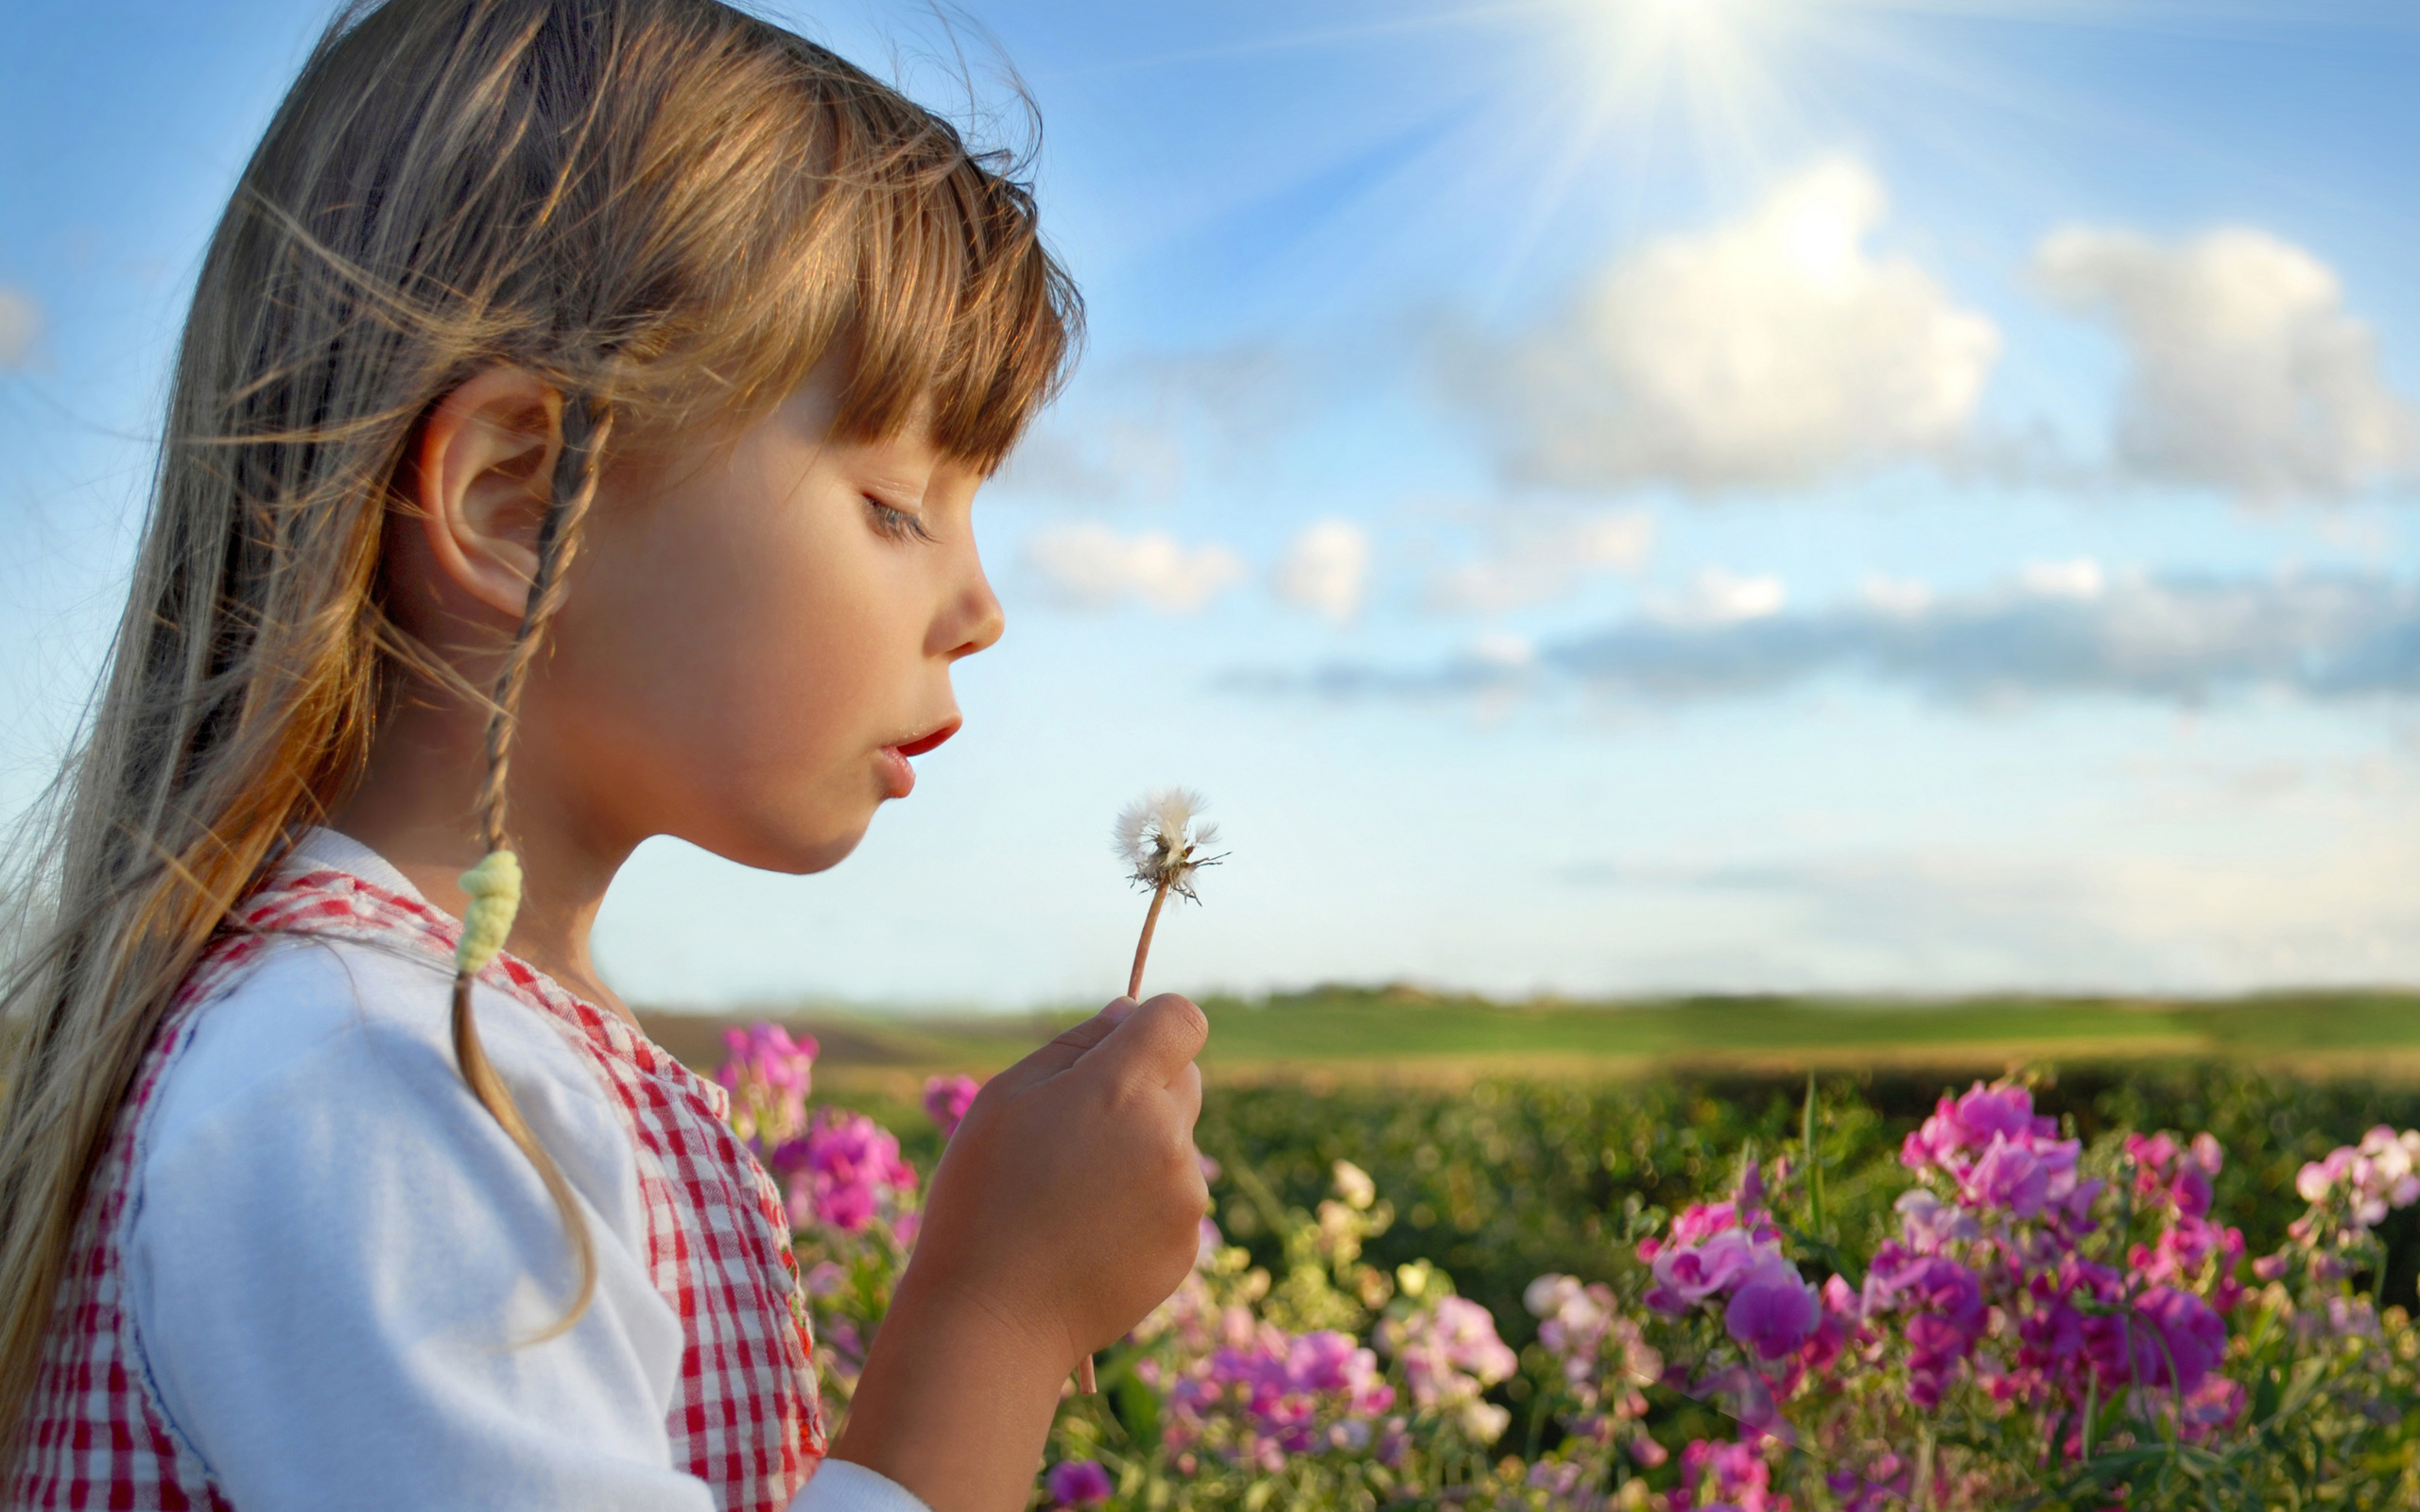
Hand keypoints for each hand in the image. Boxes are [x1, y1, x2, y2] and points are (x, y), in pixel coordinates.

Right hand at [827, 993, 1208, 1511]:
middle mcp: (1167, 1137)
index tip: (1123, 1048)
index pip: (1181, 1021)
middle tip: (1078, 1132)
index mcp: (1120, 1089)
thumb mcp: (1005, 1098)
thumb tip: (1127, 1014)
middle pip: (1187, 1079)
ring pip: (1177, 1145)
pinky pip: (1174, 1201)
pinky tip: (1089, 1236)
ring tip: (1072, 1198)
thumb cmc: (981, 1198)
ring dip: (1141, 1153)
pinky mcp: (1187, 1245)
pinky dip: (1143, 1207)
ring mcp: (1184, 1196)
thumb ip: (1076, 1045)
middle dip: (1145, 1090)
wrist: (992, 1319)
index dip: (1154, 1026)